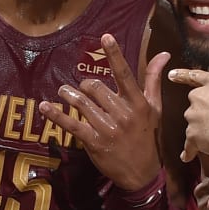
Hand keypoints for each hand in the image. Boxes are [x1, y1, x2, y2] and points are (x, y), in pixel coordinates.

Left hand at [39, 35, 166, 191]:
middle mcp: (123, 114)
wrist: (143, 173)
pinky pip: (72, 124)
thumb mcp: (155, 109)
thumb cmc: (148, 136)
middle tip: (82, 88)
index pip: (125, 74)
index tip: (105, 36)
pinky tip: (45, 108)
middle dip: (85, 85)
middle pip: (96, 87)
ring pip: (82, 103)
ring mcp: (108, 128)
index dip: (114, 54)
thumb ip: (154, 80)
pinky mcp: (94, 142)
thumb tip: (163, 54)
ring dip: (68, 95)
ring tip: (63, 92)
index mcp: (138, 103)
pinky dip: (56, 115)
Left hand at [166, 8, 208, 161]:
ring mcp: (193, 117)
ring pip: (194, 125)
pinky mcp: (193, 137)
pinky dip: (190, 151)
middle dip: (204, 113)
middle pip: (196, 106)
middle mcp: (198, 97)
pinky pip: (189, 146)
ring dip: (202, 131)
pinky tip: (190, 157)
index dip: (183, 76)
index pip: (195, 77)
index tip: (171, 76)